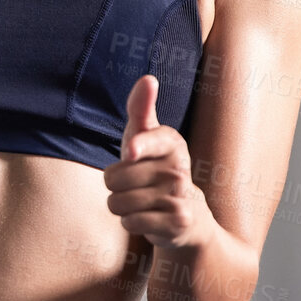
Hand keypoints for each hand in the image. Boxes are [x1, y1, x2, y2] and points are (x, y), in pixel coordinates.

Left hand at [103, 74, 209, 250]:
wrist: (187, 214)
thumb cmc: (154, 167)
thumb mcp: (145, 136)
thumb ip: (141, 109)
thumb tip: (148, 78)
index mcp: (171, 142)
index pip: (147, 140)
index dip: (137, 147)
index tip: (131, 151)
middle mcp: (179, 168)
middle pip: (113, 179)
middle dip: (114, 185)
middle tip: (134, 184)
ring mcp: (181, 196)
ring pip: (118, 202)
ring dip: (121, 205)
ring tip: (140, 201)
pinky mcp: (178, 222)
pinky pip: (129, 222)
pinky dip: (130, 222)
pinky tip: (148, 218)